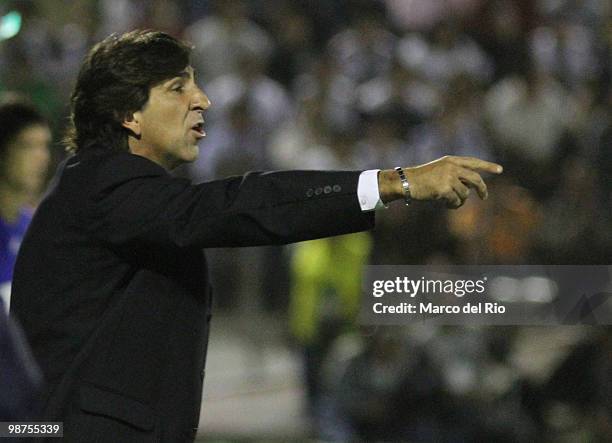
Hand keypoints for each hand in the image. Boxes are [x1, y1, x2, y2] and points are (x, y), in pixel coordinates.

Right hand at [378, 156, 502, 208]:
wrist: (406, 181)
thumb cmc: (421, 178)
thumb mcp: (439, 170)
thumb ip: (455, 175)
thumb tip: (471, 188)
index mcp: (451, 160)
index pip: (474, 162)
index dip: (487, 166)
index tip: (500, 170)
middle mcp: (452, 167)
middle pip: (475, 179)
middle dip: (482, 189)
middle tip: (484, 197)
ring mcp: (448, 177)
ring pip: (465, 193)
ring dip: (460, 200)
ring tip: (450, 201)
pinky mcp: (444, 189)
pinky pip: (456, 201)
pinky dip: (453, 205)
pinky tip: (445, 204)